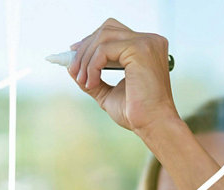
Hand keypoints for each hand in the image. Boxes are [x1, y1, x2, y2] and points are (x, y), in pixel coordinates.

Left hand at [68, 18, 178, 134]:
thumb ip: (93, 78)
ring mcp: (146, 43)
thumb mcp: (109, 93)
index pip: (114, 33)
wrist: (153, 125)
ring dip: (86, 59)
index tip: (74, 56)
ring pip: (103, 38)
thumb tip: (70, 66)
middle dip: (85, 48)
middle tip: (74, 69)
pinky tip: (92, 82)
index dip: (91, 42)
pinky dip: (92, 66)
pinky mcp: (139, 49)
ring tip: (82, 80)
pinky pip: (104, 50)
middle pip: (107, 30)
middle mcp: (150, 41)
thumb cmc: (138, 114)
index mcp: (148, 48)